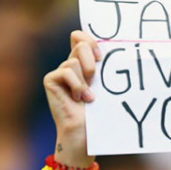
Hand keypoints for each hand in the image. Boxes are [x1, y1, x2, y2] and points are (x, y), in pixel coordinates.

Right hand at [43, 31, 100, 163]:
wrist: (85, 133)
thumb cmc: (98, 114)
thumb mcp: (105, 87)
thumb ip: (104, 68)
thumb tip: (119, 50)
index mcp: (83, 64)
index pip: (80, 36)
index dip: (90, 40)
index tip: (101, 57)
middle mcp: (70, 65)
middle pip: (80, 42)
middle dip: (91, 60)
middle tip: (94, 79)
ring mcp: (60, 72)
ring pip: (75, 61)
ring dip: (85, 81)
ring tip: (88, 97)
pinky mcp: (51, 80)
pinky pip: (67, 71)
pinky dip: (77, 86)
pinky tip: (79, 99)